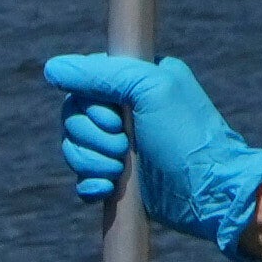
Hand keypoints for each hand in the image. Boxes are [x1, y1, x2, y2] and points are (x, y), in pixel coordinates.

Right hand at [43, 48, 261, 255]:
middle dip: (91, 137)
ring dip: (90, 161)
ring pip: (74, 147)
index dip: (90, 106)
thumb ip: (102, 73)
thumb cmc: (186, 136)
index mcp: (136, 81)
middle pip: (73, 117)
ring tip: (119, 170)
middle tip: (123, 148)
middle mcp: (126, 109)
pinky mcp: (119, 177)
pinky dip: (89, 183)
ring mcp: (121, 144)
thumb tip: (52, 68)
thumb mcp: (150, 90)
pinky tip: (108, 188)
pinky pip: (83, 176)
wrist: (208, 192)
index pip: (84, 84)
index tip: (117, 120)